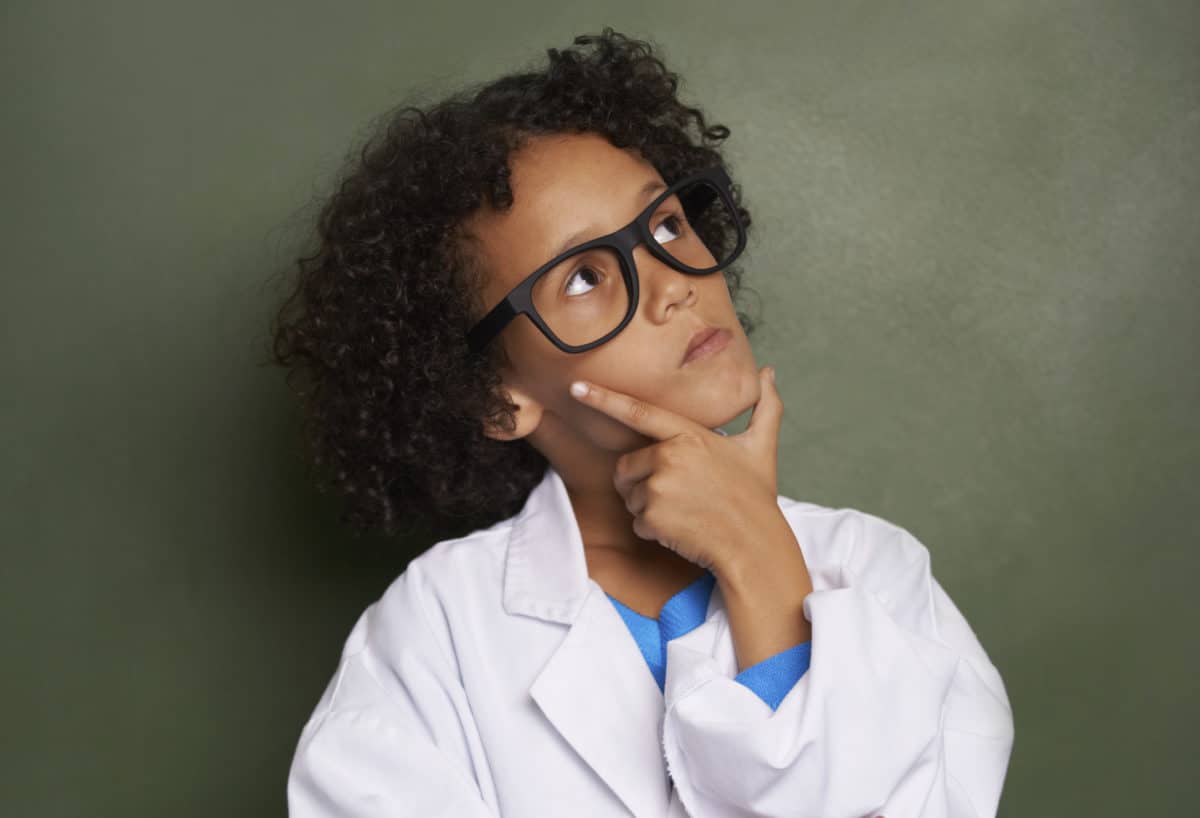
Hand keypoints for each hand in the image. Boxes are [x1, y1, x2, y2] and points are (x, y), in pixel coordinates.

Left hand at [567, 365, 783, 573]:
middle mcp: (670, 457)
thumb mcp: (762, 447)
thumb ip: (764, 407)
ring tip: (684, 510)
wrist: (754, 545)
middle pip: (627, 465)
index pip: (639, 412)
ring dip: (649, 506)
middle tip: (679, 492)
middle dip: (642, 480)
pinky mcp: (652, 518)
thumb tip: (768, 372)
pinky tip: (682, 528)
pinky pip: (637, 521)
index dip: (603, 398)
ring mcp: (659, 488)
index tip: (576, 387)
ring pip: (631, 495)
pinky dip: (653, 529)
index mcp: (690, 435)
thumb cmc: (756, 497)